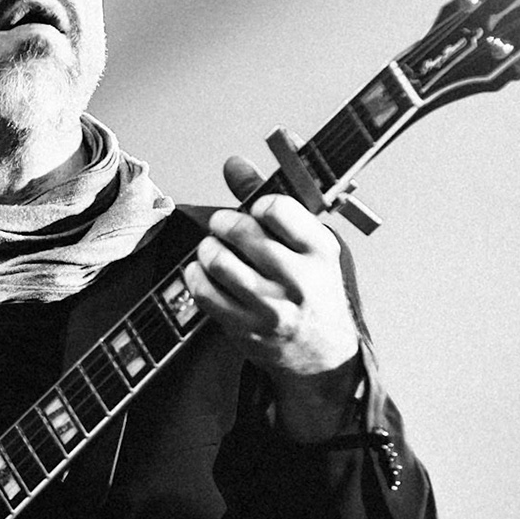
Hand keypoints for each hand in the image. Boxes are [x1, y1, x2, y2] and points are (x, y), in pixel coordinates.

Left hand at [183, 156, 361, 442]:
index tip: (258, 213)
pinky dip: (196, 276)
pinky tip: (205, 273)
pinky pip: (204, 293)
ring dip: (208, 248)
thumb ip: (274, 202)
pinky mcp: (246, 330)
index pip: (276, 208)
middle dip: (223, 223)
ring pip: (218, 261)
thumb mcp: (311, 246)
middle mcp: (298, 280)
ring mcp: (271, 308)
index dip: (259, 205)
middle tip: (224, 226)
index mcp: (320, 251)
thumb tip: (234, 163)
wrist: (323, 355)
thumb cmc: (315, 289)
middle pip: (241, 232)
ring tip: (214, 249)